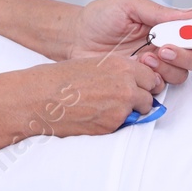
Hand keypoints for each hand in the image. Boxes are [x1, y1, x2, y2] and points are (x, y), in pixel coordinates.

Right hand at [19, 57, 163, 136]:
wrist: (40, 98)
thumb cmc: (59, 80)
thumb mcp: (93, 65)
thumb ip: (116, 72)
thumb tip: (131, 81)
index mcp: (121, 66)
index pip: (150, 76)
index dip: (145, 83)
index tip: (140, 86)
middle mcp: (125, 85)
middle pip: (150, 95)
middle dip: (141, 98)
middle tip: (126, 100)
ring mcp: (121, 107)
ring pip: (141, 112)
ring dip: (131, 111)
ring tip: (107, 108)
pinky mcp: (113, 125)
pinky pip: (124, 125)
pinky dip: (115, 122)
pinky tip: (96, 116)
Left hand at [67, 0, 191, 85]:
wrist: (75, 39)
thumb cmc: (99, 19)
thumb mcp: (128, 5)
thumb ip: (158, 11)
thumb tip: (189, 15)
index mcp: (168, 25)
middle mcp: (167, 46)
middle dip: (187, 55)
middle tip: (162, 47)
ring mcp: (156, 65)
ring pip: (181, 74)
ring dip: (167, 66)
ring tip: (143, 56)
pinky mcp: (143, 81)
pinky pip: (160, 87)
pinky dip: (152, 79)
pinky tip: (135, 67)